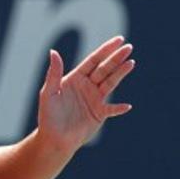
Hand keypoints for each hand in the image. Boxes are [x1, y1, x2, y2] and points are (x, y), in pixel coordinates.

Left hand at [38, 36, 135, 152]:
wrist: (53, 139)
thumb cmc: (48, 116)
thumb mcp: (48, 93)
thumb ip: (54, 73)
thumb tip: (53, 51)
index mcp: (75, 78)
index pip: (93, 61)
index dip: (105, 50)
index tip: (119, 40)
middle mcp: (87, 86)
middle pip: (104, 69)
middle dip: (116, 58)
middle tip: (129, 48)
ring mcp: (94, 99)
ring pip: (110, 84)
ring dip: (120, 74)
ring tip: (131, 63)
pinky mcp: (99, 114)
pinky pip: (111, 109)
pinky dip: (119, 108)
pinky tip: (127, 106)